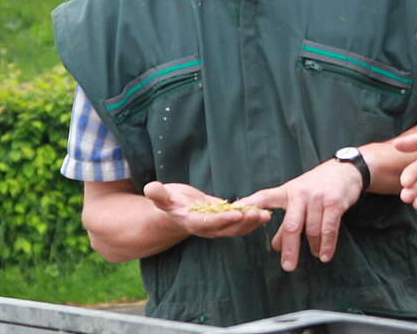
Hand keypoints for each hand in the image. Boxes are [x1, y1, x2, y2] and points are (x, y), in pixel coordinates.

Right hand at [143, 181, 271, 238]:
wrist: (176, 208)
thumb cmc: (169, 201)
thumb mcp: (162, 196)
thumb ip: (158, 194)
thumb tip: (150, 188)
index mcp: (192, 222)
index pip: (210, 223)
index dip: (224, 219)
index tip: (237, 213)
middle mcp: (207, 229)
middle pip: (227, 228)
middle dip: (244, 222)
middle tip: (259, 214)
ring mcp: (217, 227)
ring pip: (236, 228)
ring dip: (252, 223)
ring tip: (266, 215)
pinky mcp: (225, 222)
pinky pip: (240, 224)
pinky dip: (252, 220)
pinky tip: (265, 214)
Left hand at [235, 160, 364, 271]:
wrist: (344, 171)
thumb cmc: (316, 187)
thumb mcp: (297, 196)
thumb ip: (286, 219)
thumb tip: (276, 246)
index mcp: (286, 192)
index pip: (263, 198)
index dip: (248, 205)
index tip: (233, 212)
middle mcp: (300, 194)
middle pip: (291, 226)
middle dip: (289, 248)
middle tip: (287, 267)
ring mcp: (317, 198)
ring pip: (311, 230)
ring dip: (312, 246)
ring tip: (314, 255)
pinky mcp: (334, 203)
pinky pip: (329, 228)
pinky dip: (327, 245)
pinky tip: (324, 256)